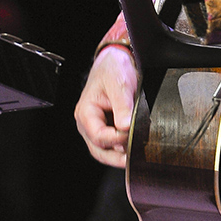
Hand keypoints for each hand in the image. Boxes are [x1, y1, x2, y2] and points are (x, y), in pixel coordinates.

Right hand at [74, 45, 137, 165]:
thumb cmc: (113, 69)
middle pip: (98, 150)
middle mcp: (88, 123)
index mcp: (86, 112)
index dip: (116, 139)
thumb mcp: (119, 83)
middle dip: (115, 157)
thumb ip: (122, 105)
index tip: (131, 135)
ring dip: (119, 156)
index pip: (98, 136)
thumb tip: (125, 127)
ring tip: (135, 157)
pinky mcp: (108, 126)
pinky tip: (134, 147)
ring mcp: (98, 126)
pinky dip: (122, 148)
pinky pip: (113, 143)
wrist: (116, 60)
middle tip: (133, 159)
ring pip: (105, 150)